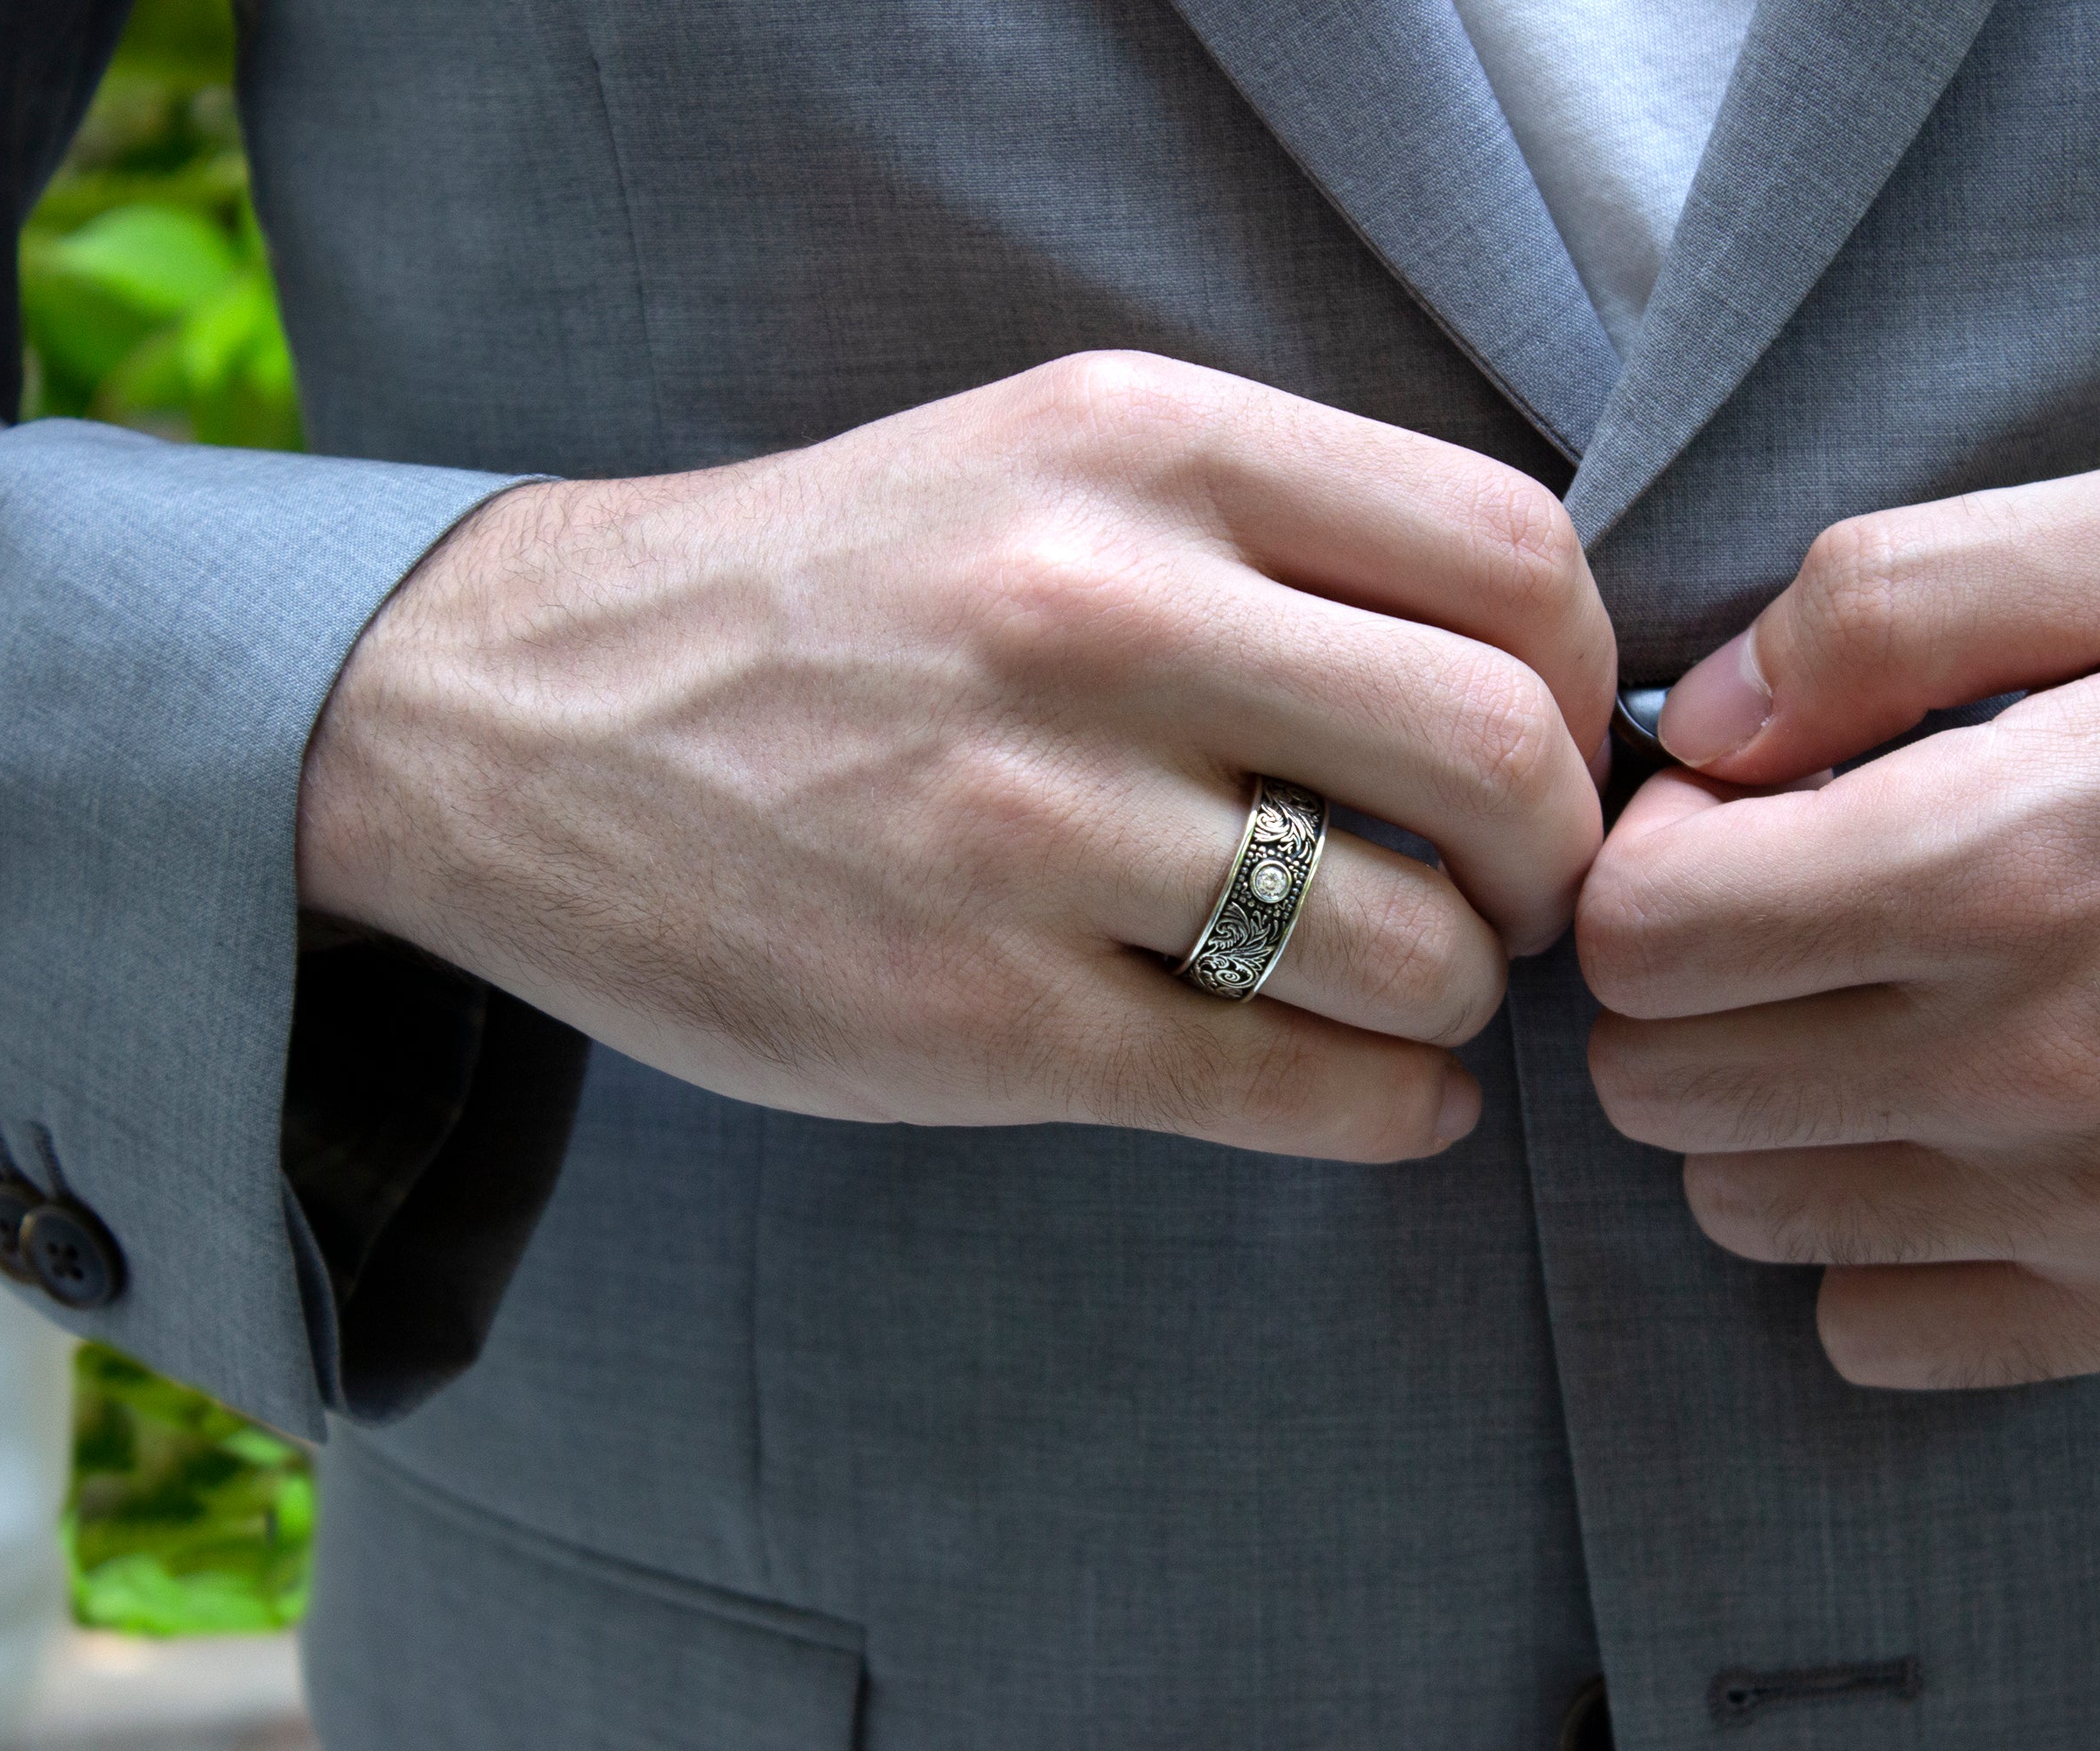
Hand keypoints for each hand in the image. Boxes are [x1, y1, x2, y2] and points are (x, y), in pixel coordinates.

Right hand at [298, 353, 1611, 1160]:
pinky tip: (1384, 1097)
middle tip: (1514, 895)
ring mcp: (1026, 825)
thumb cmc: (835, 594)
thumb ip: (1275, 530)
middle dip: (1557, 858)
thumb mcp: (1045, 462)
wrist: (511, 716)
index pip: (1509, 556)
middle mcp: (1091, 613)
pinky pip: (1292, 1089)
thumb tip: (1534, 674)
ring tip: (1416, 991)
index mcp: (1136, 445)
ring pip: (1411, 948)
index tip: (1557, 745)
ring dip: (1465, 996)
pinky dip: (1395, 1113)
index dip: (1588, 679)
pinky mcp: (972, 1017)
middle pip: (1501, 752)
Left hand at [1579, 461, 2099, 1386]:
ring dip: (1757, 1107)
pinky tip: (1941, 1135)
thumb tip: (1698, 725)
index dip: (1645, 859)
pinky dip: (1864, 1241)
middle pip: (1658, 1085)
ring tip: (1870, 1009)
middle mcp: (2035, 1066)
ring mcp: (2099, 1211)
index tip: (1734, 817)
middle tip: (1786, 906)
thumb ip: (1882, 604)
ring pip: (1742, 1211)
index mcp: (2004, 859)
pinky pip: (1877, 1331)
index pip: (1639, 936)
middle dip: (1678, 982)